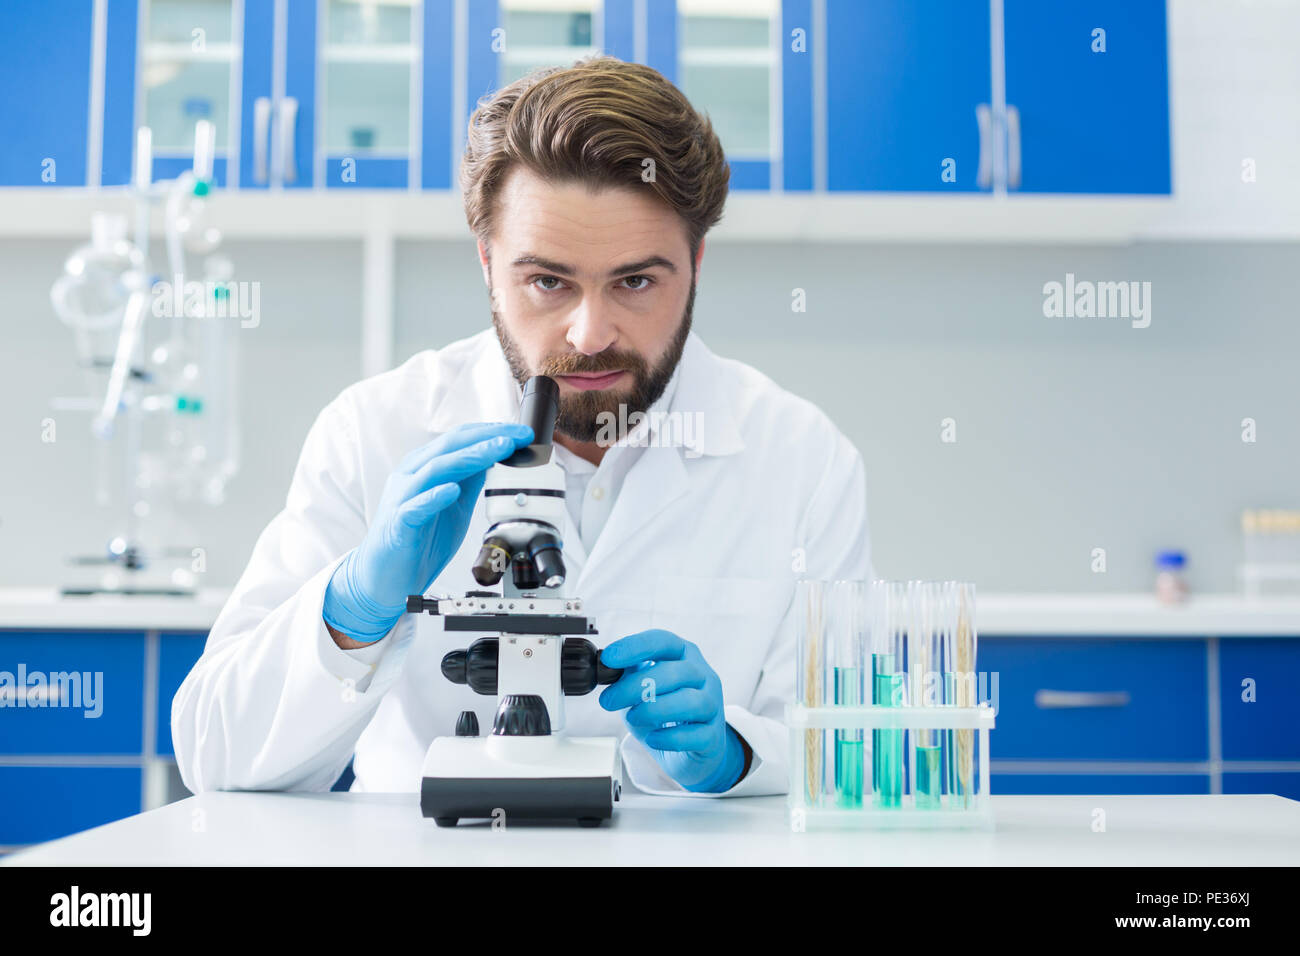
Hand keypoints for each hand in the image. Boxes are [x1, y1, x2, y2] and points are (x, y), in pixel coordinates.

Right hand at [323, 421, 533, 640]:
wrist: (386, 576)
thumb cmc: (419, 537)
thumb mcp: (455, 504)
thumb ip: (471, 480)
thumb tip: (497, 458)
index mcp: (425, 466)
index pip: (459, 438)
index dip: (491, 431)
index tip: (520, 432)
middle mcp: (412, 475)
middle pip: (451, 445)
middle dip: (488, 438)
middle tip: (517, 436)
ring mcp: (403, 497)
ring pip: (436, 468)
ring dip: (470, 457)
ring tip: (497, 451)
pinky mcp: (398, 523)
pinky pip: (415, 507)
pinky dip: (435, 496)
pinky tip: (452, 491)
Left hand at [598, 629, 745, 792]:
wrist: (689, 750)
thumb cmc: (663, 714)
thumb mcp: (642, 688)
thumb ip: (627, 674)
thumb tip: (604, 668)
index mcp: (684, 656)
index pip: (663, 642)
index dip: (635, 647)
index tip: (608, 658)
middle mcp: (703, 675)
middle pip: (675, 672)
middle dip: (636, 686)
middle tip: (608, 700)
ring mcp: (713, 705)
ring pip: (691, 701)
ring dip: (655, 709)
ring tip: (632, 717)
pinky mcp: (713, 736)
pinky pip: (696, 735)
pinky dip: (671, 738)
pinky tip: (653, 739)